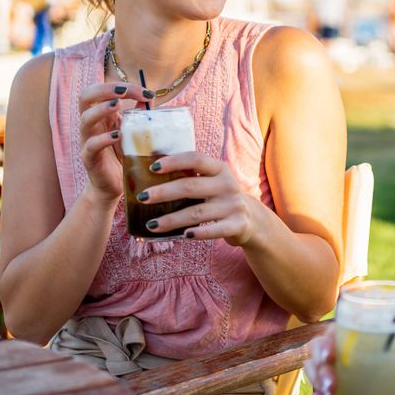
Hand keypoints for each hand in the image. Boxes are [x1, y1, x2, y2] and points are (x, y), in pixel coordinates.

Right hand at [78, 82, 153, 202]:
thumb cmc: (123, 155)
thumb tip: (149, 99)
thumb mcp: (133, 133)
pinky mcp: (89, 158)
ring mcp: (87, 140)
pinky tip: (117, 136)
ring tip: (118, 106)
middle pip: (86, 96)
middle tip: (124, 91)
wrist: (114, 185)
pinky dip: (103, 139)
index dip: (126, 87)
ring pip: (85, 118)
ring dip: (102, 109)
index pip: (106, 90)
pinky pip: (91, 145)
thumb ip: (139, 116)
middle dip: (105, 89)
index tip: (148, 93)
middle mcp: (92, 123)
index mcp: (102, 114)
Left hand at [135, 151, 258, 246]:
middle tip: (142, 197)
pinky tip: (183, 236)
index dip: (174, 161)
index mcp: (219, 169)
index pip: (196, 159)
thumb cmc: (220, 198)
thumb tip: (151, 177)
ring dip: (172, 219)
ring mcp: (234, 205)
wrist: (252, 220)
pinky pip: (215, 230)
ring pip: (197, 212)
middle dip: (164, 192)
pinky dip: (199, 233)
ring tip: (151, 225)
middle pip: (191, 186)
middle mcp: (228, 184)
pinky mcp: (238, 225)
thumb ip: (192, 177)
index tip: (152, 167)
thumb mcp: (213, 182)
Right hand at [305, 329, 394, 394]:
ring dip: (315, 382)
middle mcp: (358, 358)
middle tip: (329, 385)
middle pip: (322, 352)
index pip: (339, 331)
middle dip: (318, 365)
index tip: (330, 354)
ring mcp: (355, 381)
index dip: (326, 340)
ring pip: (319, 372)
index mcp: (375, 342)